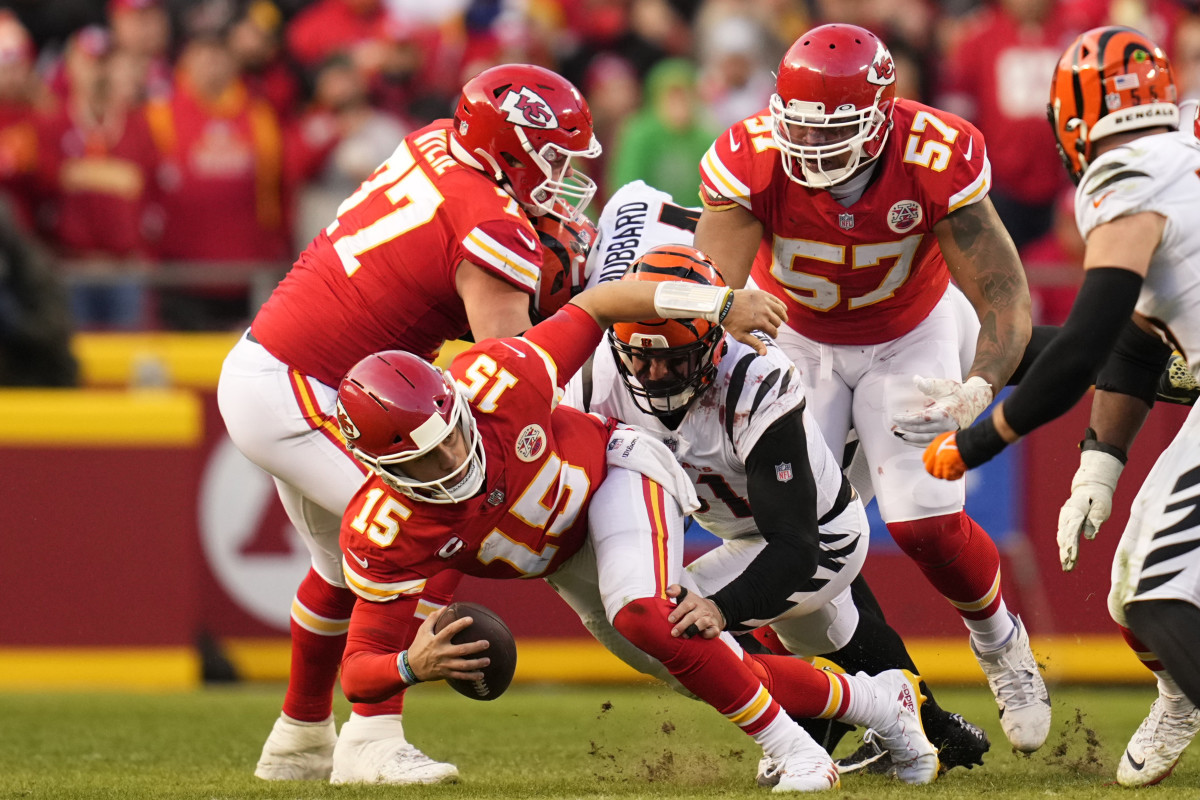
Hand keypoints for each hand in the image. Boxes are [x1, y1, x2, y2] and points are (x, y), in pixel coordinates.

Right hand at [406, 607, 491, 682]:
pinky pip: (460, 676)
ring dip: (476, 664)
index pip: (449, 631)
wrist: (411, 667)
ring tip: (488, 660)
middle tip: (486, 643)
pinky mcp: (446, 674)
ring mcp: (445, 665)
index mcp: (436, 641)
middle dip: (475, 647)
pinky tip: (481, 675)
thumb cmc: (419, 646)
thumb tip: (445, 607)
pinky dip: (471, 677)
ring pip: (463, 666)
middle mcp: (442, 653)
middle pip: (461, 650)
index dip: (460, 625)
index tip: (471, 619)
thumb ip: (433, 618)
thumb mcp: (423, 631)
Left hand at [666, 585, 724, 638]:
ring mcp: (709, 618)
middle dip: (682, 625)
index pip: (685, 605)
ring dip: (693, 630)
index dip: (678, 612)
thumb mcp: (685, 594)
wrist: (715, 610)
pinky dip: (707, 634)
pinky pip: (713, 631)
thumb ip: (675, 590)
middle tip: (673, 633)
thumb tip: (668, 592)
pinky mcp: (715, 627)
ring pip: (702, 623)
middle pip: (692, 616)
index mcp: (693, 601)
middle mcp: (701, 609)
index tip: (670, 620)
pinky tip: (700, 636)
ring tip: (684, 636)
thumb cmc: (694, 604)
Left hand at [723, 290, 786, 354]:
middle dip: (776, 326)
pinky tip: (783, 309)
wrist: (724, 304)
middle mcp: (765, 312)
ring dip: (782, 316)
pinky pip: (776, 300)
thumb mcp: (741, 336)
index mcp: (761, 323)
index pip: (774, 331)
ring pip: (780, 310)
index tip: (773, 336)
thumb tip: (765, 353)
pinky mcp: (763, 294)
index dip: (774, 335)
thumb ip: (754, 343)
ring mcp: (764, 302)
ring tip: (784, 319)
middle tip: (773, 327)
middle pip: (777, 321)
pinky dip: (781, 305)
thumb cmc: (731, 321)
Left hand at [892, 375, 993, 444]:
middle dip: (906, 429)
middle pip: (921, 430)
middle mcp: (945, 426)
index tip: (895, 417)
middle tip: (894, 427)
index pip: (920, 418)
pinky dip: (920, 443)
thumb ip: (929, 384)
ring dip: (911, 438)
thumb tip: (916, 379)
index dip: (906, 419)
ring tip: (899, 436)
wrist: (976, 401)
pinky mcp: (949, 437)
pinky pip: (932, 442)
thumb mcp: (944, 386)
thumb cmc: (959, 393)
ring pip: (925, 439)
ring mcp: (948, 433)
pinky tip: (911, 440)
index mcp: (943, 413)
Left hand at [922, 431, 967, 479]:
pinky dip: (953, 477)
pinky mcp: (948, 468)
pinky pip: (948, 477)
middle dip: (935, 471)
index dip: (930, 463)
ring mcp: (941, 462)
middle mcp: (935, 455)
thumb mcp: (946, 439)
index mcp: (934, 446)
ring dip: (945, 474)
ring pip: (938, 474)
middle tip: (942, 472)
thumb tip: (940, 453)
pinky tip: (958, 473)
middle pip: (929, 469)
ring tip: (952, 472)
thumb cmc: (962, 440)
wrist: (971, 443)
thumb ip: (941, 447)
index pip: (925, 459)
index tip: (934, 466)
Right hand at [1056, 450, 1123, 570]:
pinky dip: (1064, 550)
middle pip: (1065, 537)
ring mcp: (1064, 520)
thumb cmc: (1097, 497)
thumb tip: (1090, 538)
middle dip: (1066, 553)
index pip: (1072, 530)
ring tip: (1067, 568)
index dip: (1072, 544)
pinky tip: (1066, 560)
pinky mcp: (1065, 525)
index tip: (1073, 557)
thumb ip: (1095, 519)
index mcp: (1075, 510)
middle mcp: (1066, 516)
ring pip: (1062, 539)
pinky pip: (1064, 538)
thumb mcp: (1101, 505)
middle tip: (1068, 567)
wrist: (1088, 488)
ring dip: (1064, 554)